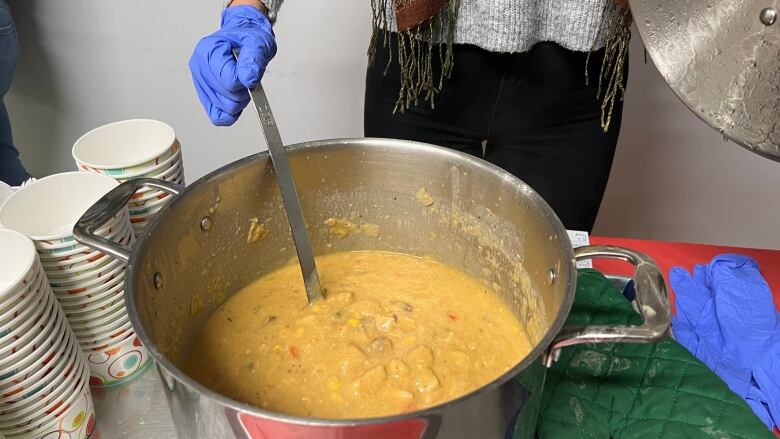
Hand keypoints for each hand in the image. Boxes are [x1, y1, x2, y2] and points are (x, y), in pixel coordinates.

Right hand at [189, 5, 275, 125]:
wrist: (244, 39)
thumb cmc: (248, 39)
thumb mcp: (257, 43)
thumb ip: (253, 60)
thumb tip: (248, 79)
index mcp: (207, 51)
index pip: (229, 81)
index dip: (245, 81)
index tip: (249, 71)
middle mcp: (199, 67)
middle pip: (226, 98)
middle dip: (243, 91)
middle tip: (246, 75)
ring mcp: (200, 83)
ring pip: (224, 109)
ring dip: (239, 100)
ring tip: (241, 82)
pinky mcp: (205, 96)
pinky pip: (218, 116)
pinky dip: (231, 112)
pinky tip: (236, 98)